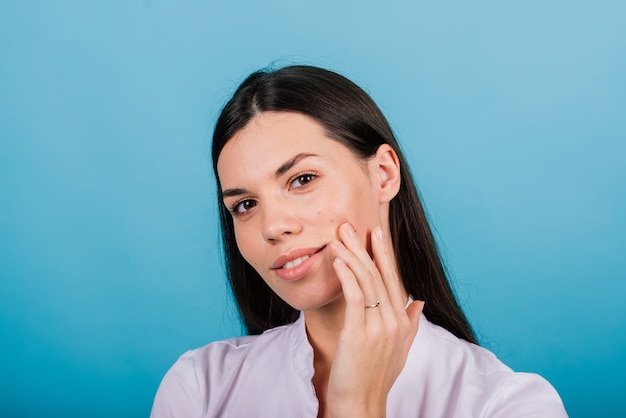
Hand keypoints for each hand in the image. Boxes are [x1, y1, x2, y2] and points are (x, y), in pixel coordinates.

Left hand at [327, 222, 423, 416]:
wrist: (362, 403)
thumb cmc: (376, 377)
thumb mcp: (400, 348)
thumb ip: (411, 323)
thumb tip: (418, 301)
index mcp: (403, 321)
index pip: (393, 279)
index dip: (384, 255)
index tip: (376, 234)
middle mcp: (394, 321)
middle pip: (380, 275)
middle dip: (366, 248)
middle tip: (351, 226)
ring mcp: (379, 327)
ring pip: (367, 281)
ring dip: (352, 256)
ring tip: (338, 239)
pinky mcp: (359, 333)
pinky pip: (355, 296)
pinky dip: (347, 275)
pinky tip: (338, 261)